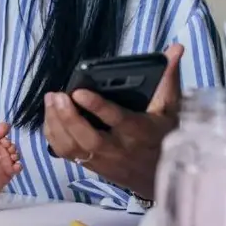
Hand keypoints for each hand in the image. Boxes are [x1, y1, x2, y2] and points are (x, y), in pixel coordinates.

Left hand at [43, 44, 184, 198]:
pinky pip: (66, 153)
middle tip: (57, 95)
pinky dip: (53, 135)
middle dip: (69, 117)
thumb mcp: (170, 109)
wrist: (158, 177)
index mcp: (139, 132)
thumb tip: (175, 48)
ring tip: (51, 100)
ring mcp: (102, 160)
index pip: (117, 119)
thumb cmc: (163, 136)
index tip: (79, 92)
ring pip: (72, 147)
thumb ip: (168, 79)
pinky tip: (50, 115)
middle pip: (88, 138)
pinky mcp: (90, 166)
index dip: (97, 107)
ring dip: (56, 124)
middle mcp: (118, 149)